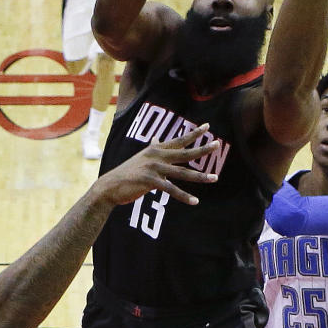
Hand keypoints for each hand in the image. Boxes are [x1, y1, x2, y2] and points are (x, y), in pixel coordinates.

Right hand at [96, 125, 219, 206]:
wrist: (109, 186)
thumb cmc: (126, 173)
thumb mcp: (140, 158)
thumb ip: (152, 149)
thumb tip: (156, 140)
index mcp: (155, 150)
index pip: (178, 140)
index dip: (193, 133)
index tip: (208, 126)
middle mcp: (156, 156)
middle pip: (184, 153)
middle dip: (202, 149)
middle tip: (217, 145)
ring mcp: (154, 168)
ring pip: (182, 172)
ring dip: (200, 177)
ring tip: (214, 178)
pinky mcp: (150, 181)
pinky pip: (171, 190)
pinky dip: (183, 196)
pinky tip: (194, 201)